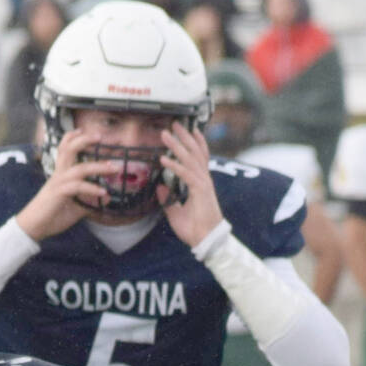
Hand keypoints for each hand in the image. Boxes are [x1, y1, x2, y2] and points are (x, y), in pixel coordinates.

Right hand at [16, 128, 113, 238]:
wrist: (33, 227)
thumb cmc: (52, 216)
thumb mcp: (75, 207)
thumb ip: (89, 201)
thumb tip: (106, 198)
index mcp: (60, 174)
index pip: (64, 150)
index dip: (72, 138)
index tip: (83, 129)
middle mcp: (58, 175)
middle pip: (69, 150)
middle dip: (84, 140)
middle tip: (100, 136)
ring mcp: (58, 183)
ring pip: (79, 168)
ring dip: (98, 167)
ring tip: (113, 168)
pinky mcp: (59, 194)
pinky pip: (78, 187)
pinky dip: (92, 189)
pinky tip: (103, 193)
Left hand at [158, 123, 225, 247]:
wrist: (206, 241)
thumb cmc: (195, 230)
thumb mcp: (175, 212)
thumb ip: (167, 199)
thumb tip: (159, 186)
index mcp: (201, 183)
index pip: (199, 158)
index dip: (195, 143)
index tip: (188, 130)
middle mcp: (204, 180)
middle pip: (195, 152)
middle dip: (184, 137)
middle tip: (174, 123)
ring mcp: (203, 184)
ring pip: (190, 159)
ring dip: (177, 146)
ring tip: (165, 134)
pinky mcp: (200, 191)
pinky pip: (186, 174)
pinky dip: (174, 166)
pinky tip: (163, 160)